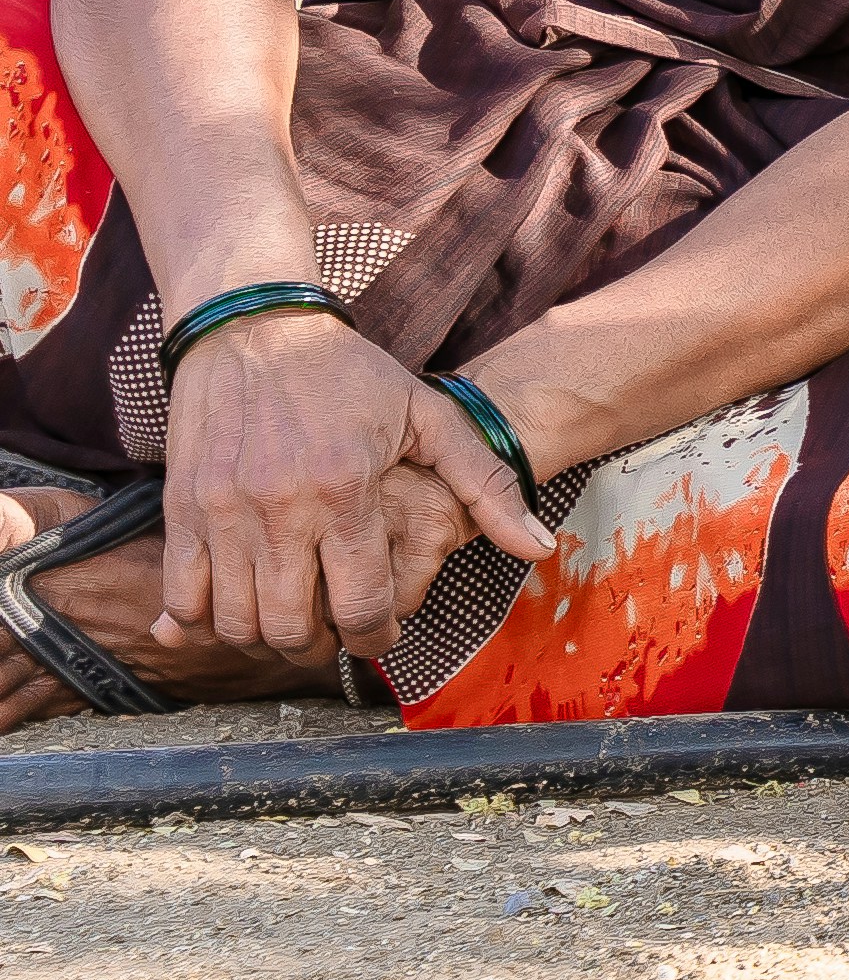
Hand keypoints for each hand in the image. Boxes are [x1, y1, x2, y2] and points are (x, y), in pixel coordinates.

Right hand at [159, 306, 552, 659]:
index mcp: (346, 489)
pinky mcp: (179, 508)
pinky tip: (240, 606)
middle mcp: (279, 508)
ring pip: (236, 622)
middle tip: (336, 636)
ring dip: (266, 640)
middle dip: (320, 650)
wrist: (256, 329)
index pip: (362, 604)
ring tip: (294, 622)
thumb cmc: (350, 374)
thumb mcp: (431, 416)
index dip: (376, 638)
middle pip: (292, 628)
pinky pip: (182, 596)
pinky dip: (207, 620)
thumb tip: (538, 546)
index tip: (383, 636)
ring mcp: (221, 511)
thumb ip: (486, 484)